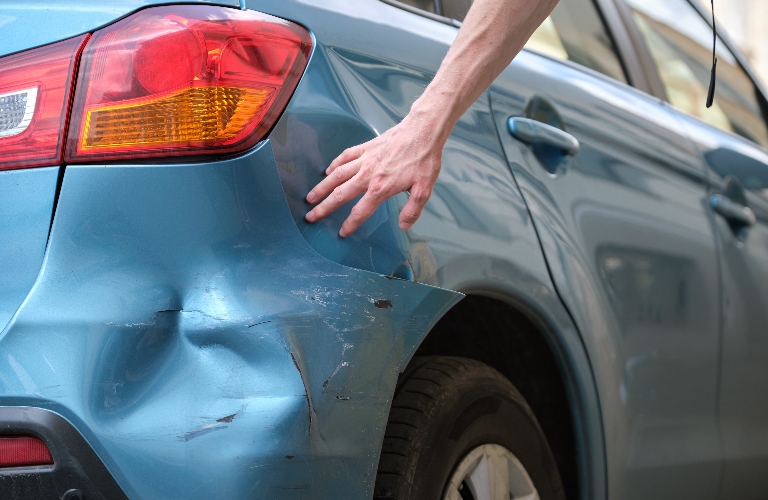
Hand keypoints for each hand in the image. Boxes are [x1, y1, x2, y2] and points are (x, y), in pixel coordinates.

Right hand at [304, 113, 443, 236]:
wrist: (422, 131)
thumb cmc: (424, 159)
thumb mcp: (424, 189)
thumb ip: (412, 210)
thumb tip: (404, 225)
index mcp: (380, 188)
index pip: (361, 211)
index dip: (350, 224)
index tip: (342, 233)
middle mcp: (367, 175)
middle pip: (340, 194)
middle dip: (324, 207)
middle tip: (311, 216)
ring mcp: (364, 160)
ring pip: (337, 175)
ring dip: (322, 187)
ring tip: (310, 196)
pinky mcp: (366, 147)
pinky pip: (345, 156)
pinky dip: (334, 164)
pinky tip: (327, 170)